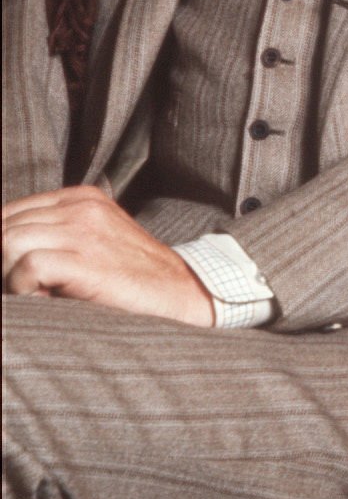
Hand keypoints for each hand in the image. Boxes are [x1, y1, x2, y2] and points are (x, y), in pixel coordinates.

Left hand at [1, 185, 214, 326]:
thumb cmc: (128, 278)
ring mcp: (86, 229)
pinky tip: (45, 299)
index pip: (9, 212)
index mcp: (81, 198)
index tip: (14, 274)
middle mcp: (82, 206)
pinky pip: (27, 266)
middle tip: (26, 288)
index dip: (3, 246)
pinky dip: (24, 288)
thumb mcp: (91, 243)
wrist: (178, 292)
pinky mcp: (88, 259)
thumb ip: (53, 236)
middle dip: (3, 262)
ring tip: (35, 294)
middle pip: (5, 226)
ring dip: (10, 275)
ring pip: (9, 242)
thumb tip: (5, 252)